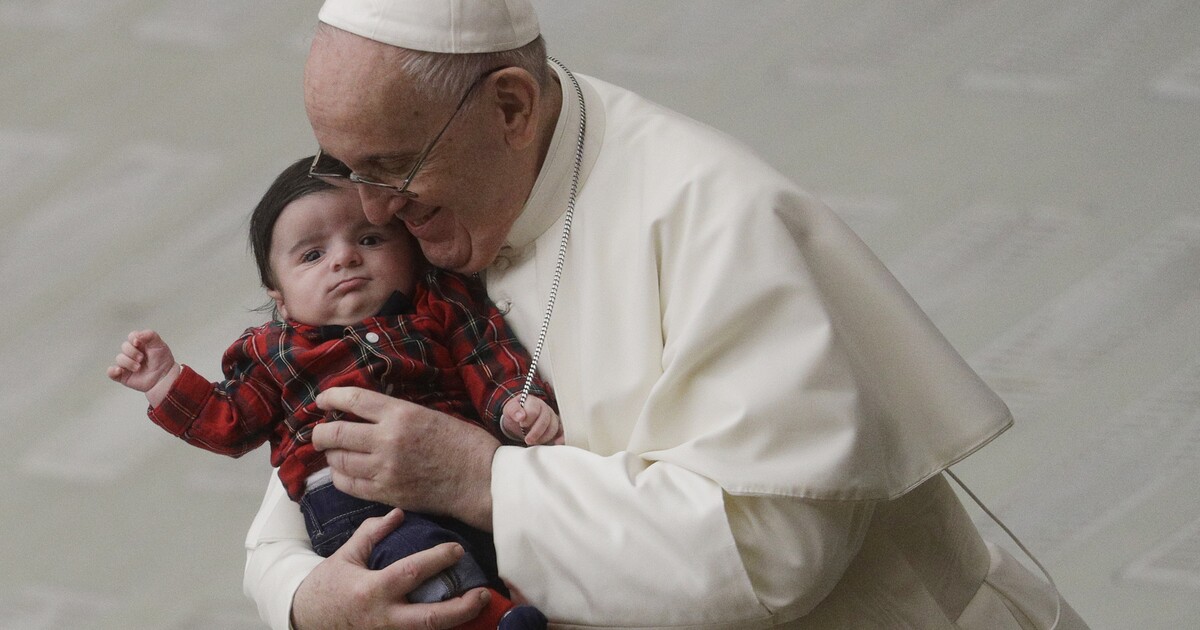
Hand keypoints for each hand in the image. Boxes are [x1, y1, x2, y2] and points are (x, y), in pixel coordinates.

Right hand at [107, 330, 176, 394]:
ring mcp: (127, 364)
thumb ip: (150, 335)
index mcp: (140, 344)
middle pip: (124, 347)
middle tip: (142, 358)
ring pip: (119, 358)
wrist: (164, 378)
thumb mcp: (159, 345)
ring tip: (138, 368)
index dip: (133, 338)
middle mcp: (132, 353)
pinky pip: (111, 372)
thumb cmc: (163, 361)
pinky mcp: (123, 375)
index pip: (131, 336)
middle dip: (132, 352)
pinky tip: (120, 370)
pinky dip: (112, 371)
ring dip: (128, 362)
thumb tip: (137, 335)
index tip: (138, 343)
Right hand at [292, 509, 491, 629]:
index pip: (410, 574)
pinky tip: (458, 620)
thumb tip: (399, 513)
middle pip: (430, 619)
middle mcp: (382, 617)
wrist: (305, 619)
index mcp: (371, 590)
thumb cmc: (328, 585)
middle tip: (483, 593)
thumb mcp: (347, 555)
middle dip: (461, 608)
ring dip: (457, 623)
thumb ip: (373, 532)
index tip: (457, 549)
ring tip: (478, 606)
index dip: (437, 560)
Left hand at [313, 387, 499, 530]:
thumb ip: (397, 414)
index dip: (330, 397)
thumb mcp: (430, 415)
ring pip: (338, 460)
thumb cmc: (464, 444)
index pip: (352, 400)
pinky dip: (340, 477)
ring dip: (331, 455)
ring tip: (334, 452)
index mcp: (401, 414)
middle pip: (335, 433)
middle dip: (320, 432)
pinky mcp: (387, 493)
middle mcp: (387, 441)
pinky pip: (349, 485)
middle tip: (319, 433)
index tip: (322, 400)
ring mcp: (385, 469)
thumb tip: (367, 412)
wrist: (481, 480)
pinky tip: (345, 472)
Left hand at [502, 396, 563, 445]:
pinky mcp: (557, 426)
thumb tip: (520, 416)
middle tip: (528, 439)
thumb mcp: (509, 410)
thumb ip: (513, 410)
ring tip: (534, 442)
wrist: (520, 421)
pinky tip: (556, 443)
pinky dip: (561, 438)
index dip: (528, 419)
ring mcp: (552, 417)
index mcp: (533, 401)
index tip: (522, 424)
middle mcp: (545, 408)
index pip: (534, 409)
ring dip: (544, 437)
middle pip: (545, 420)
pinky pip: (562, 432)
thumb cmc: (516, 414)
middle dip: (536, 432)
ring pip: (553, 427)